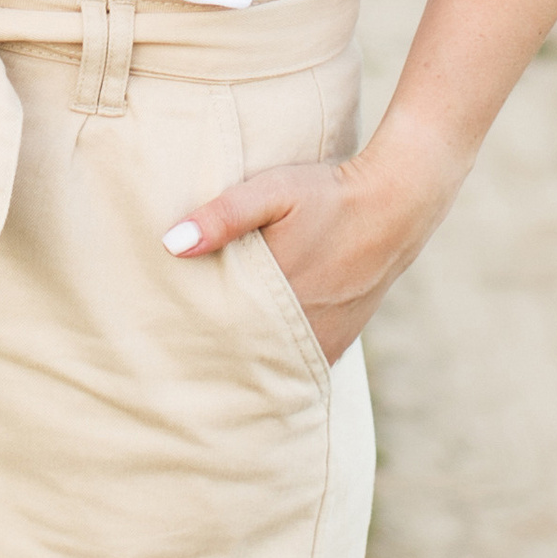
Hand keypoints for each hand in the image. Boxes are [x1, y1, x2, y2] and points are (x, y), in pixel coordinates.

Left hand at [161, 134, 463, 365]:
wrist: (395, 204)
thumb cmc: (327, 195)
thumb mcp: (273, 192)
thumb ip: (223, 216)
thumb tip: (171, 244)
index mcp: (276, 300)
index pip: (219, 338)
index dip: (189, 340)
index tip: (161, 340)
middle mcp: (300, 332)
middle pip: (242, 358)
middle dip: (211, 359)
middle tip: (174, 358)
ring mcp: (323, 342)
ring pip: (271, 366)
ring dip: (245, 362)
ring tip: (207, 362)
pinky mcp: (340, 341)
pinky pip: (299, 363)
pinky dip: (276, 361)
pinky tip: (255, 354)